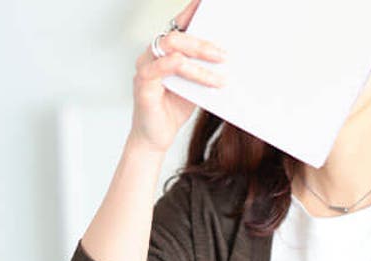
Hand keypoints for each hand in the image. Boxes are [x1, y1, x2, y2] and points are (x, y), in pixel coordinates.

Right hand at [129, 0, 227, 154]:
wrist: (157, 138)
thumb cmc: (174, 110)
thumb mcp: (195, 86)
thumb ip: (204, 70)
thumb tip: (228, 60)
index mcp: (166, 51)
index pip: (180, 26)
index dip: (191, 12)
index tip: (207, 3)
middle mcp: (153, 54)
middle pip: (178, 36)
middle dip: (204, 44)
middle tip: (225, 55)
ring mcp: (146, 66)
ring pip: (172, 50)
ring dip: (199, 61)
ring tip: (221, 75)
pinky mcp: (143, 83)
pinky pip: (159, 68)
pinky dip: (181, 68)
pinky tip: (200, 77)